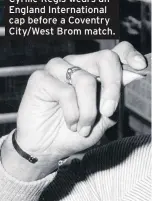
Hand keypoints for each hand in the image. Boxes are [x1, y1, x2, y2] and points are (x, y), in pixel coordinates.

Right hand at [16, 41, 145, 171]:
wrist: (49, 148)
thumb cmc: (76, 132)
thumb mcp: (103, 117)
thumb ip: (115, 96)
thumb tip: (134, 74)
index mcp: (93, 71)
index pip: (114, 52)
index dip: (129, 55)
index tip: (140, 67)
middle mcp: (76, 65)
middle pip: (105, 59)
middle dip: (112, 88)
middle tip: (108, 111)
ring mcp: (57, 69)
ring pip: (85, 80)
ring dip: (88, 112)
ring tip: (82, 127)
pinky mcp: (41, 78)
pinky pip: (65, 92)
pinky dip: (72, 114)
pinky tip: (70, 123)